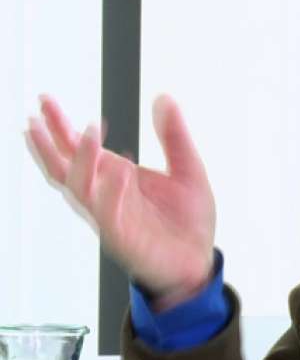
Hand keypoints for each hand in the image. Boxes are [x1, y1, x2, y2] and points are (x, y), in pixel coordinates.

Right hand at [25, 94, 216, 310]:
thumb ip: (174, 137)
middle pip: (64, 167)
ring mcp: (111, 217)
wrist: (200, 262)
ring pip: (80, 189)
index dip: (61, 125)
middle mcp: (105, 196)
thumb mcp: (188, 170)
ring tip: (90, 131)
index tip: (45, 100)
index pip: (78, 149)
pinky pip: (108, 215)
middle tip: (40, 115)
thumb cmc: (187, 220)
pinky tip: (119, 170)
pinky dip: (110, 192)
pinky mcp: (124, 239)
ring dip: (82, 160)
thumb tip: (163, 97)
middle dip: (50, 143)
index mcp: (114, 177)